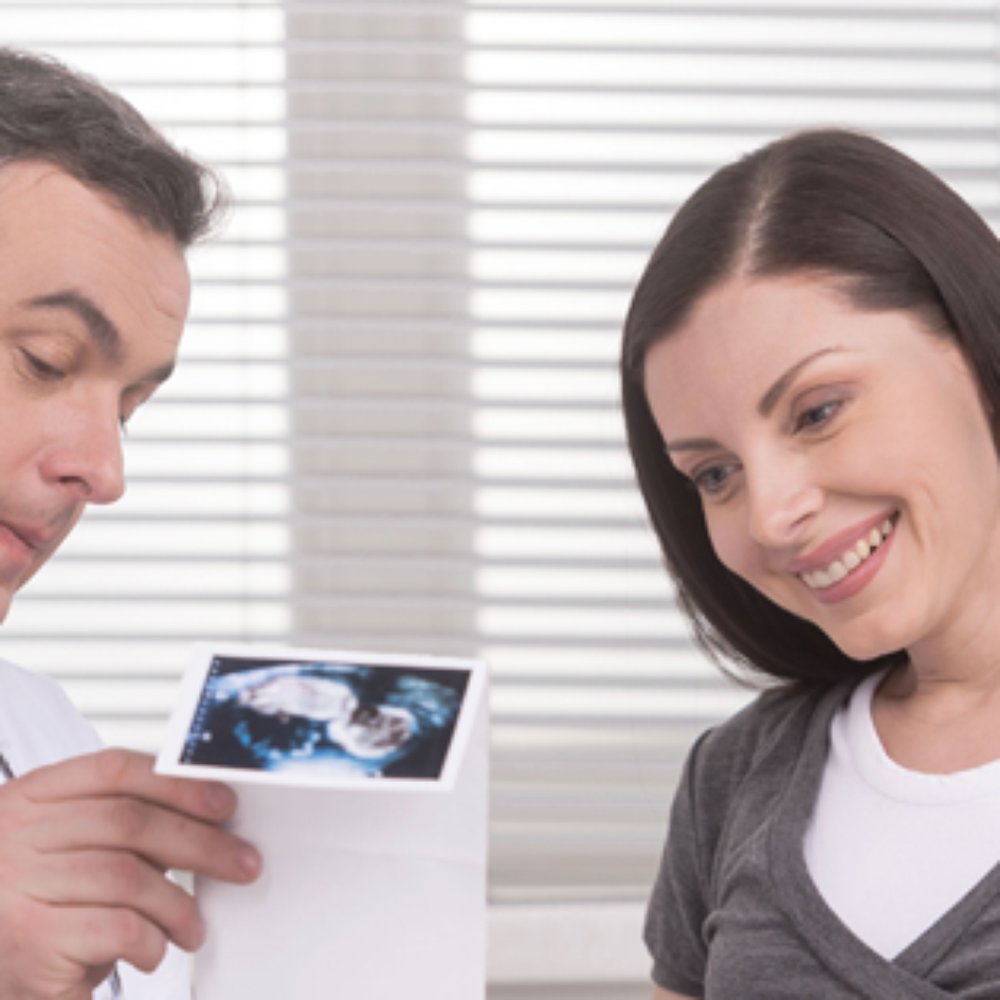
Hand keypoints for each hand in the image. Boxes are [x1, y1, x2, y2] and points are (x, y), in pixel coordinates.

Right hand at [0, 748, 259, 998]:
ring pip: (129, 876)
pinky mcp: (31, 939)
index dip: (178, 783)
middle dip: (200, 842)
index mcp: (30, 798)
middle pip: (131, 820)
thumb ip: (116, 828)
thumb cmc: (31, 908)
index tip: (224, 802)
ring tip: (193, 929)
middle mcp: (18, 834)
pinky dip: (151, 941)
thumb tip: (207, 818)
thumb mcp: (61, 849)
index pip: (115, 769)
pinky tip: (152, 952)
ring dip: (178, 904)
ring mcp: (19, 885)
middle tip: (243, 863)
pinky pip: (118, 927)